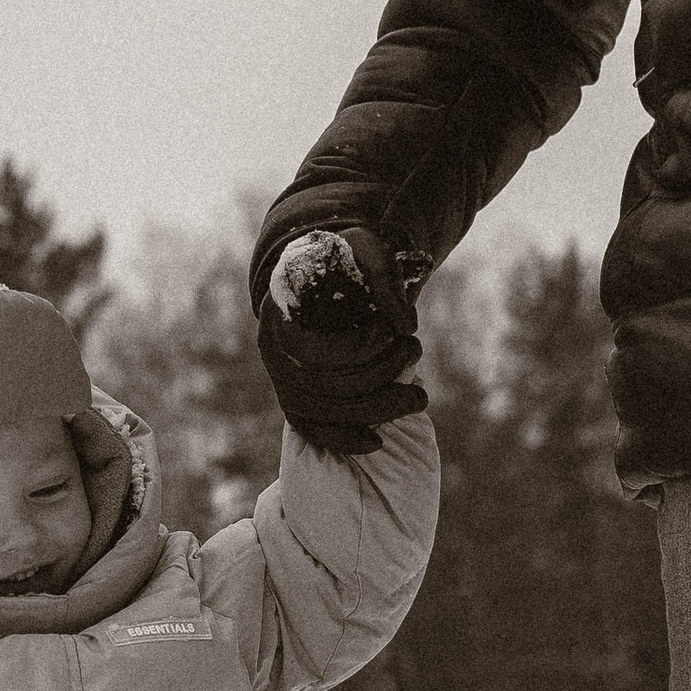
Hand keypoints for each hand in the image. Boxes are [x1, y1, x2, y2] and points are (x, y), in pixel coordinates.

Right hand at [256, 228, 425, 454]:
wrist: (328, 275)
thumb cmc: (346, 259)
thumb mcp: (367, 249)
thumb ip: (385, 277)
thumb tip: (406, 325)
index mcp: (280, 309)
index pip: (308, 349)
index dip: (353, 349)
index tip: (389, 332)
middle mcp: (272, 349)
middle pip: (317, 385)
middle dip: (376, 380)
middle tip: (417, 357)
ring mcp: (281, 377)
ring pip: (319, 411)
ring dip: (373, 411)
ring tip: (418, 398)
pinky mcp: (296, 398)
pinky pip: (313, 429)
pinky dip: (344, 439)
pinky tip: (377, 441)